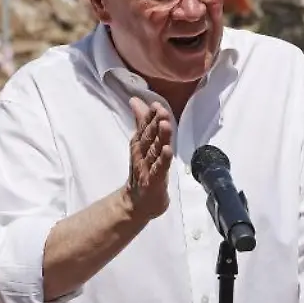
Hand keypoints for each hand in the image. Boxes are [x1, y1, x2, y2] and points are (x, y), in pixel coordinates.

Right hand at [125, 97, 173, 220]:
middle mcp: (142, 154)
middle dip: (155, 123)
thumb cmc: (143, 169)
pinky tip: (168, 150)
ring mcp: (147, 168)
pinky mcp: (154, 181)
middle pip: (149, 137)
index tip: (156, 104)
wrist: (137, 202)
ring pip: (154, 150)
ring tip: (165, 124)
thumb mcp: (142, 144)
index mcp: (140, 144)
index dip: (150, 116)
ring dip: (160, 137)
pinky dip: (163, 159)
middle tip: (160, 110)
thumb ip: (141, 122)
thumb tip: (135, 100)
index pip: (144, 127)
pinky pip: (159, 168)